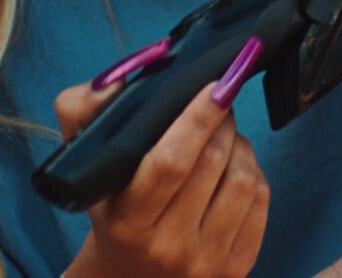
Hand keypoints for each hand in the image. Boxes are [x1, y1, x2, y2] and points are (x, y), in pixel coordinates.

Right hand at [56, 82, 268, 277]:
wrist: (129, 275)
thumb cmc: (109, 206)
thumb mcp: (83, 164)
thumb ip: (81, 112)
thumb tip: (111, 82)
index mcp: (126, 222)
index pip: (171, 162)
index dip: (198, 118)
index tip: (216, 85)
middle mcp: (166, 248)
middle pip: (213, 163)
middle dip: (221, 121)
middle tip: (217, 101)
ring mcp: (205, 262)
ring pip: (243, 178)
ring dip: (240, 143)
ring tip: (223, 134)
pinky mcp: (237, 267)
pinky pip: (261, 199)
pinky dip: (253, 169)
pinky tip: (235, 164)